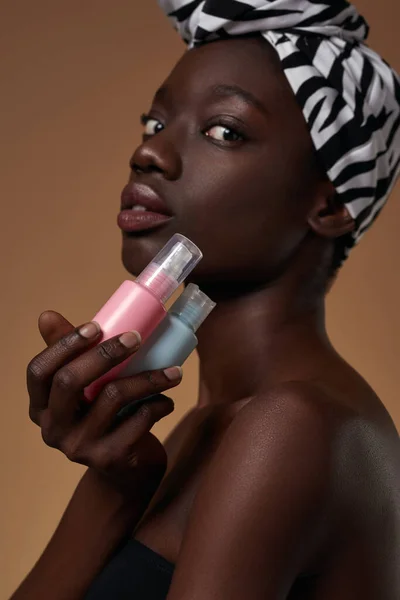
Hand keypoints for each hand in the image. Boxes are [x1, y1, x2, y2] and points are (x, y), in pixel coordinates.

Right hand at [26, 310, 181, 495]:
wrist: (125, 471)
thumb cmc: (104, 417)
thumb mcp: (85, 389)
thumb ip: (70, 355)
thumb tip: (47, 315)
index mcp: (41, 406)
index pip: (39, 371)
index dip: (64, 345)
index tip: (96, 326)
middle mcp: (53, 428)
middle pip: (69, 381)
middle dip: (105, 353)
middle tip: (136, 337)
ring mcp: (79, 446)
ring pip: (112, 397)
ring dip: (149, 378)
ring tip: (174, 371)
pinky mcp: (109, 458)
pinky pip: (138, 420)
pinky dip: (158, 404)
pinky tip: (166, 400)